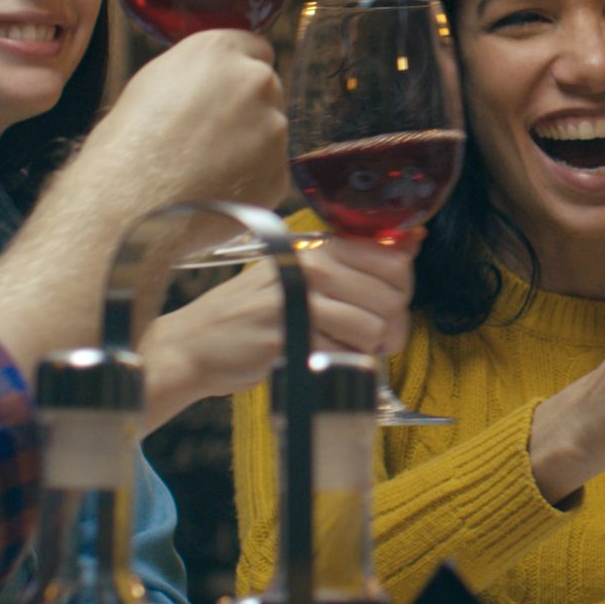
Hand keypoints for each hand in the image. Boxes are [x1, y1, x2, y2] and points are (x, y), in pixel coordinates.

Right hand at [80, 30, 289, 208]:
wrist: (128, 204)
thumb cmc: (125, 145)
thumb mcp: (152, 84)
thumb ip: (195, 75)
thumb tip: (209, 85)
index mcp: (219, 50)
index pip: (254, 49)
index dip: (236, 75)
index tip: (225, 94)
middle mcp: (255, 81)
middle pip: (266, 90)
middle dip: (247, 109)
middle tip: (210, 138)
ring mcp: (274, 127)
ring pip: (271, 132)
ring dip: (250, 147)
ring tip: (205, 170)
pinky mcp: (279, 171)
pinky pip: (269, 172)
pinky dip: (250, 182)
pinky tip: (215, 192)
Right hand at [140, 232, 417, 427]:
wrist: (191, 346)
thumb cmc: (251, 314)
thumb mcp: (298, 275)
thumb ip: (355, 261)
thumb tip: (413, 241)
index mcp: (315, 248)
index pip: (392, 258)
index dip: (400, 288)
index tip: (387, 304)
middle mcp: (308, 267)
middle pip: (391, 295)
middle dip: (392, 325)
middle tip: (371, 339)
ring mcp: (298, 301)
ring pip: (373, 326)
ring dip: (368, 348)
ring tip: (343, 349)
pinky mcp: (289, 338)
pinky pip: (344, 353)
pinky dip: (341, 362)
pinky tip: (319, 357)